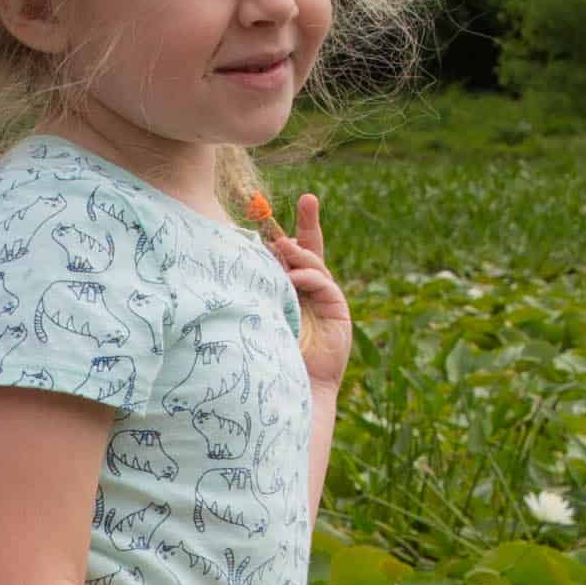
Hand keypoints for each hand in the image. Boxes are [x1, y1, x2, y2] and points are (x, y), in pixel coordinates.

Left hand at [260, 189, 350, 400]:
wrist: (289, 387)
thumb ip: (260, 284)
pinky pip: (323, 284)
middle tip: (305, 202)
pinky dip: (308, 278)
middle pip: (309, 250)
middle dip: (308, 224)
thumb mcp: (257, 310)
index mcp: (290, 288)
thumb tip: (248, 253)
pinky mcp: (338, 311)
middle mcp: (310, 291)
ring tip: (280, 247)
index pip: (294, 251)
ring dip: (298, 254)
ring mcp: (326, 300)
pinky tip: (292, 279)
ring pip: (314, 265)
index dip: (298, 225)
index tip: (303, 197)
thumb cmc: (265, 353)